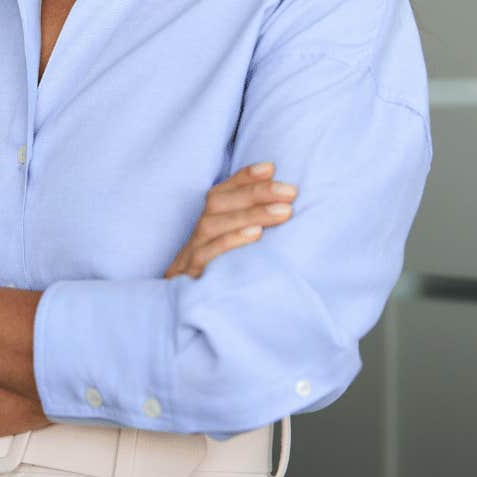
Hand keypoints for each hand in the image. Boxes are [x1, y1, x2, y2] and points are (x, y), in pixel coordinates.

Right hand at [163, 161, 295, 279]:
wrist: (186, 307)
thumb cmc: (221, 270)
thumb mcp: (233, 242)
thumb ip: (251, 220)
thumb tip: (282, 197)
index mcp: (209, 220)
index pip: (223, 190)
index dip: (244, 177)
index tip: (271, 168)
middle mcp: (199, 231)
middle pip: (218, 202)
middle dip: (255, 193)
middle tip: (289, 192)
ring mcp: (192, 252)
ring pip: (213, 224)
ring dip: (250, 214)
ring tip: (283, 212)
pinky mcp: (192, 274)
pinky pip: (207, 254)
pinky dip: (231, 241)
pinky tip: (256, 234)